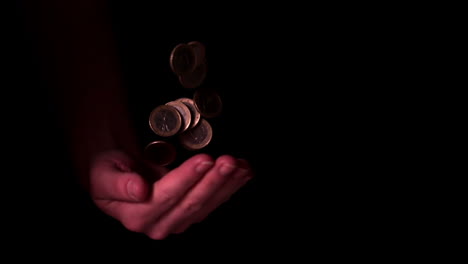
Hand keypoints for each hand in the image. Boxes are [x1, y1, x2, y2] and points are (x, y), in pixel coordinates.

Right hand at [89, 150, 252, 239]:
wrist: (119, 174)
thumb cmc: (109, 171)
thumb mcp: (102, 173)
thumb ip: (118, 183)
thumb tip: (138, 190)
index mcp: (137, 216)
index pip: (166, 197)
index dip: (187, 178)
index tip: (204, 159)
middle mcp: (160, 224)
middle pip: (192, 203)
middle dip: (213, 181)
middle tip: (229, 162)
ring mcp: (179, 220)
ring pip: (208, 204)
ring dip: (227, 184)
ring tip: (241, 166)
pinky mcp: (192, 212)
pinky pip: (214, 201)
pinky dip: (231, 186)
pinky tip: (243, 172)